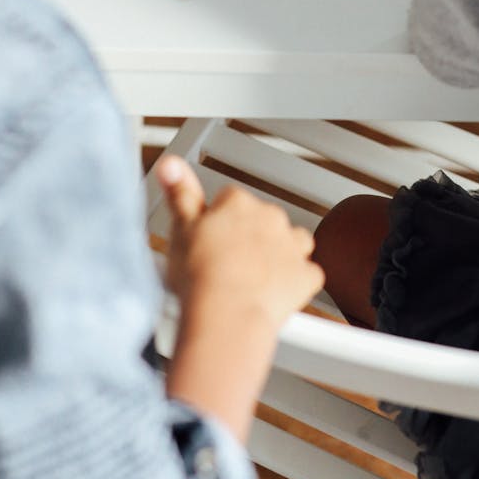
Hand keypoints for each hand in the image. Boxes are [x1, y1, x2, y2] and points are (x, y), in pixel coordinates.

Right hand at [155, 154, 323, 329]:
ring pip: (291, 242)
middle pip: (262, 220)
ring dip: (278, 254)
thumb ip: (180, 192)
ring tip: (254, 276)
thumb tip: (171, 163)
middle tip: (226, 263)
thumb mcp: (180, 228)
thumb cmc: (200, 274)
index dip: (218, 221)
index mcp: (239, 203)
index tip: (209, 240)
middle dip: (249, 237)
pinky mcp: (306, 275)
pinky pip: (306, 274)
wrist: (226, 315)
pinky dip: (296, 282)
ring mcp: (292, 246)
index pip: (231, 200)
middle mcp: (270, 217)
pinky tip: (276, 293)